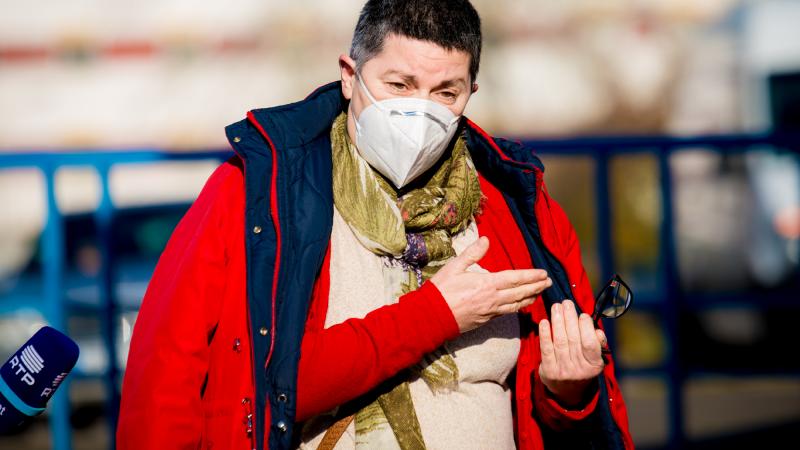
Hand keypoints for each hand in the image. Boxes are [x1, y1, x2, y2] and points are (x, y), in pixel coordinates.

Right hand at [430, 236, 551, 332]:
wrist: (431, 317)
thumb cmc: (441, 290)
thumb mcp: (454, 267)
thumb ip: (472, 253)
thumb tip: (486, 240)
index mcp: (487, 284)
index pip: (515, 278)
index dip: (531, 276)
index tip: (544, 273)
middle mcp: (493, 299)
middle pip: (520, 292)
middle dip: (536, 287)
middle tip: (549, 282)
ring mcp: (490, 311)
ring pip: (516, 305)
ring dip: (530, 298)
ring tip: (540, 292)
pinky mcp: (486, 320)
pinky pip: (507, 313)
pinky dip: (518, 307)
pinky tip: (521, 305)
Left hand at [538, 300, 606, 406]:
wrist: (568, 391)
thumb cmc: (582, 366)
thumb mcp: (595, 359)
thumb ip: (597, 343)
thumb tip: (597, 331)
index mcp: (594, 365)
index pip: (590, 344)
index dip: (586, 328)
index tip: (582, 314)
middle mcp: (579, 369)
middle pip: (573, 339)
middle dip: (569, 318)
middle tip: (566, 303)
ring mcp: (563, 371)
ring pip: (560, 341)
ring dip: (557, 321)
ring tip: (556, 307)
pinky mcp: (549, 371)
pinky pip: (546, 349)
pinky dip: (545, 334)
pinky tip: (544, 322)